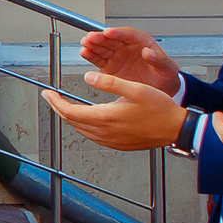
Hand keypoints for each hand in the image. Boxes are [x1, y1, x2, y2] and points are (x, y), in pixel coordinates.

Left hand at [44, 74, 189, 153]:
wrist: (175, 129)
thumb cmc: (159, 109)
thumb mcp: (135, 89)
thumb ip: (109, 82)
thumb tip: (88, 77)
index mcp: (106, 118)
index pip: (70, 112)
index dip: (55, 102)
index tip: (47, 93)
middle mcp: (105, 132)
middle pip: (72, 121)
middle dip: (58, 108)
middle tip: (51, 97)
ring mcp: (111, 141)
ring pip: (81, 130)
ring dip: (70, 117)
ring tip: (65, 105)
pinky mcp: (117, 145)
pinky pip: (92, 136)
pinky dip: (83, 125)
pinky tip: (86, 117)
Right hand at [77, 25, 182, 96]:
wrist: (160, 90)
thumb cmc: (165, 75)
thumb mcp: (167, 67)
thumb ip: (158, 59)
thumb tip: (148, 52)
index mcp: (142, 43)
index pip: (129, 34)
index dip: (118, 33)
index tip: (109, 32)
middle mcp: (127, 47)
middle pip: (112, 39)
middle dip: (101, 37)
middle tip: (91, 37)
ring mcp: (117, 57)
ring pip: (103, 47)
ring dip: (93, 44)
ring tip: (85, 43)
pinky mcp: (110, 67)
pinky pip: (99, 60)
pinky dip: (91, 56)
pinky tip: (85, 53)